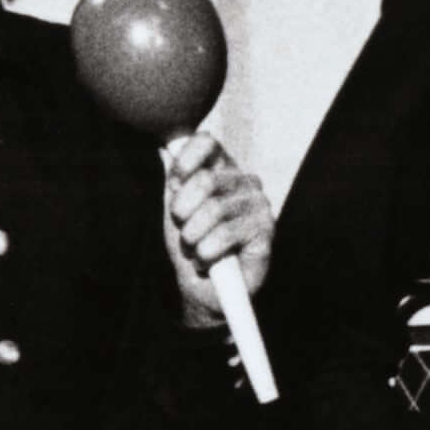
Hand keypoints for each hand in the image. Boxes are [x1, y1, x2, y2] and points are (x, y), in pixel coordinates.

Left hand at [161, 131, 273, 325]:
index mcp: (222, 168)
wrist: (202, 287)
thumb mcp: (176, 208)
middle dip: (183, 211)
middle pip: (205, 180)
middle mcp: (244, 180)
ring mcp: (259, 203)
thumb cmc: (191, 244)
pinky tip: (208, 260)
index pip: (206, 142)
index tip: (173, 186)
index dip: (184, 163)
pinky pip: (225, 235)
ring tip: (196, 249)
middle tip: (184, 231)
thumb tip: (163, 149)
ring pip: (213, 210)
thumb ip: (175, 179)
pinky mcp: (266, 229)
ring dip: (193, 237)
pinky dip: (206, 253)